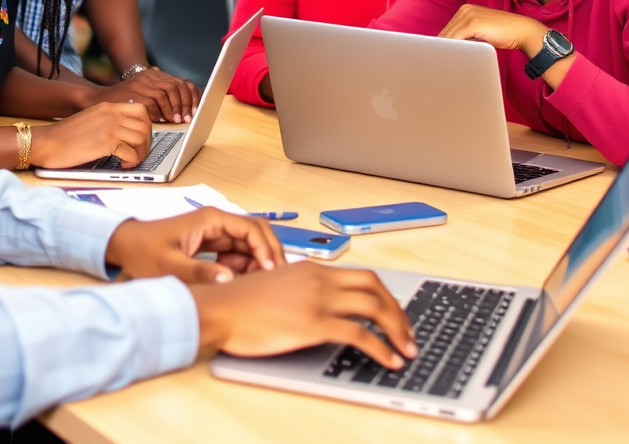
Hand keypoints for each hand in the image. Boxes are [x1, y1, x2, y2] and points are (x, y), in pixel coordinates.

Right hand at [30, 102, 151, 168]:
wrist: (46, 142)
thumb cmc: (64, 136)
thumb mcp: (90, 119)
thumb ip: (108, 121)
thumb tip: (127, 134)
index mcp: (108, 106)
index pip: (141, 110)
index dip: (146, 126)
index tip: (140, 138)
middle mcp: (111, 113)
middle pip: (145, 125)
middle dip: (146, 143)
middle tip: (137, 153)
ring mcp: (110, 127)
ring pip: (142, 139)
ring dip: (140, 153)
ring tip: (130, 161)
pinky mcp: (106, 143)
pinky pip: (132, 153)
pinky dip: (132, 161)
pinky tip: (123, 165)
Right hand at [84, 67, 199, 123]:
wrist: (96, 100)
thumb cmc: (122, 100)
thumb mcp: (141, 91)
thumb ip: (158, 92)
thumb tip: (184, 101)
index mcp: (153, 75)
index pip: (180, 82)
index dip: (191, 96)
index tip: (195, 110)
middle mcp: (147, 76)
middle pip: (175, 87)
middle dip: (184, 104)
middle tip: (186, 119)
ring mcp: (140, 83)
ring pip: (165, 94)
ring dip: (173, 109)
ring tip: (175, 121)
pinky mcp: (132, 93)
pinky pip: (152, 103)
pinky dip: (159, 113)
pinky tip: (161, 121)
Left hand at [105, 208, 284, 283]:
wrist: (127, 246)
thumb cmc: (145, 251)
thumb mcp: (170, 265)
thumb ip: (199, 272)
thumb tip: (229, 278)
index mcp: (211, 219)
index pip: (251, 228)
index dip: (265, 248)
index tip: (271, 271)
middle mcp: (217, 222)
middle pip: (255, 232)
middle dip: (270, 252)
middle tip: (278, 278)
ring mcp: (215, 232)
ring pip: (249, 242)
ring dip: (259, 260)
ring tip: (264, 284)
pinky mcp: (212, 243)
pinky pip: (237, 251)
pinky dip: (246, 265)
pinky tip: (246, 282)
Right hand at [191, 262, 417, 368]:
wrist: (219, 307)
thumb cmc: (239, 303)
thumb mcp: (276, 287)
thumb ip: (301, 292)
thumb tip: (319, 309)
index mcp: (311, 269)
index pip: (361, 277)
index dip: (385, 297)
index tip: (395, 316)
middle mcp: (319, 278)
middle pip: (375, 287)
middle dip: (399, 311)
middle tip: (408, 334)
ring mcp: (318, 299)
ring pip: (374, 307)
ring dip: (398, 330)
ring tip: (407, 350)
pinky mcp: (313, 323)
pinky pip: (359, 334)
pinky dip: (381, 348)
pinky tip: (388, 360)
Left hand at [439, 5, 546, 55]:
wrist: (522, 31)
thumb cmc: (503, 33)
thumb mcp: (481, 31)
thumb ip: (466, 35)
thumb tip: (451, 47)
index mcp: (465, 10)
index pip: (447, 29)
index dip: (442, 43)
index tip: (438, 55)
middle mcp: (464, 10)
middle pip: (445, 32)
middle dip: (441, 47)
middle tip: (438, 61)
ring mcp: (468, 15)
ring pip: (449, 36)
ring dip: (445, 49)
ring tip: (443, 62)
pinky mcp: (472, 23)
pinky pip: (456, 38)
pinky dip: (452, 48)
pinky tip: (451, 57)